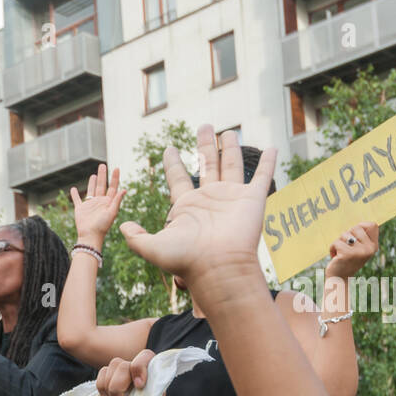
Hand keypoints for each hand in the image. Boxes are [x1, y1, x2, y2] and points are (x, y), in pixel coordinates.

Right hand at [69, 163, 125, 245]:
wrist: (90, 236)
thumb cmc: (102, 226)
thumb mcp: (111, 213)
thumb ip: (117, 201)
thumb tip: (124, 190)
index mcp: (108, 202)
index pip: (112, 187)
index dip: (114, 178)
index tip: (116, 168)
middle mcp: (99, 202)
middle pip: (102, 185)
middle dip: (102, 175)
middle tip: (102, 165)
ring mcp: (90, 205)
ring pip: (91, 190)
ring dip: (92, 183)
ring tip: (93, 175)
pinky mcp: (80, 209)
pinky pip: (77, 200)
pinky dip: (75, 195)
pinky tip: (73, 189)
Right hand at [96, 349, 154, 395]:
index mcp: (152, 370)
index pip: (145, 357)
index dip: (139, 369)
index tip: (138, 386)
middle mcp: (136, 366)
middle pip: (123, 365)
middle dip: (117, 387)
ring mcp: (122, 368)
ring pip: (112, 366)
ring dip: (109, 387)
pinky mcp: (110, 374)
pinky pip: (102, 373)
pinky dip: (102, 387)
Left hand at [119, 127, 275, 292]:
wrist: (218, 268)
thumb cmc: (186, 260)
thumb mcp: (153, 247)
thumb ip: (136, 236)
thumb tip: (123, 226)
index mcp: (186, 206)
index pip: (178, 178)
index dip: (173, 163)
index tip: (169, 148)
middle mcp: (209, 199)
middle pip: (206, 165)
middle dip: (204, 145)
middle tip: (203, 126)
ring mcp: (231, 199)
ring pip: (231, 166)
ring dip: (230, 149)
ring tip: (228, 132)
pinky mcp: (252, 200)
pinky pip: (262, 177)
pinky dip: (269, 163)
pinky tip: (273, 149)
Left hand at [325, 222, 378, 278]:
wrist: (338, 279)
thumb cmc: (346, 260)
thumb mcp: (358, 248)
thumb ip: (360, 236)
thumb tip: (360, 222)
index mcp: (374, 246)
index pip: (372, 225)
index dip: (361, 226)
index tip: (354, 237)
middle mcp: (369, 249)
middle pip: (356, 227)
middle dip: (346, 235)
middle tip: (345, 247)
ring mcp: (359, 252)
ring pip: (344, 234)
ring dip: (338, 242)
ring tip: (340, 253)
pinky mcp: (347, 254)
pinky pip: (336, 242)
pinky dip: (332, 248)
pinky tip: (335, 257)